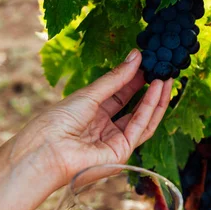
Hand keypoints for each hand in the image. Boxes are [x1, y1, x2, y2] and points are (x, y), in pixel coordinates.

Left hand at [6, 49, 172, 189]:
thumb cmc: (57, 122)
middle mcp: (104, 129)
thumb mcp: (88, 94)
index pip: (120, 95)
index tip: (148, 62)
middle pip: (134, 108)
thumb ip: (115, 78)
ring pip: (142, 119)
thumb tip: (136, 56)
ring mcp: (113, 142)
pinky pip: (140, 128)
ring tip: (166, 78)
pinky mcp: (121, 153)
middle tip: (162, 69)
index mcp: (92, 115)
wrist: (44, 151)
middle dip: (149, 89)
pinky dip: (150, 108)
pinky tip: (156, 90)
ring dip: (155, 98)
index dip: (134, 79)